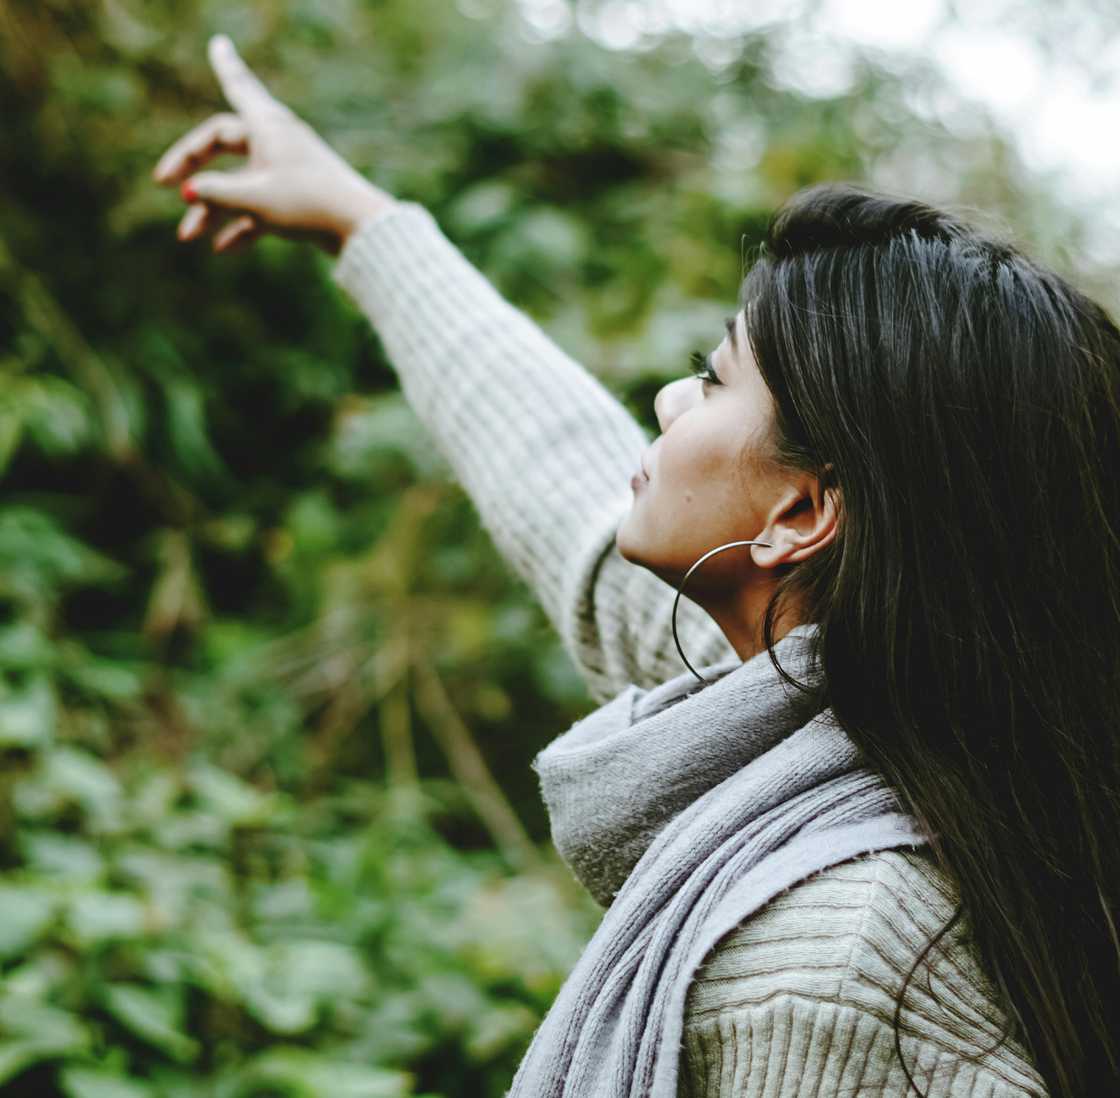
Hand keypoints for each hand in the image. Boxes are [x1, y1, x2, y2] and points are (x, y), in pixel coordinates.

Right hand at [151, 34, 395, 256]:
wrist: (359, 231)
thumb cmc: (309, 205)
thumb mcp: (255, 199)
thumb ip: (217, 193)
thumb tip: (189, 193)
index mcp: (269, 127)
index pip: (239, 87)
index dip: (226, 67)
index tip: (219, 42)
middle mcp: (278, 144)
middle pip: (224, 145)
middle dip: (193, 167)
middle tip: (163, 183)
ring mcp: (288, 173)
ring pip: (239, 185)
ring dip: (213, 209)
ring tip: (188, 238)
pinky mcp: (297, 201)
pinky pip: (260, 210)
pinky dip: (241, 227)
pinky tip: (223, 249)